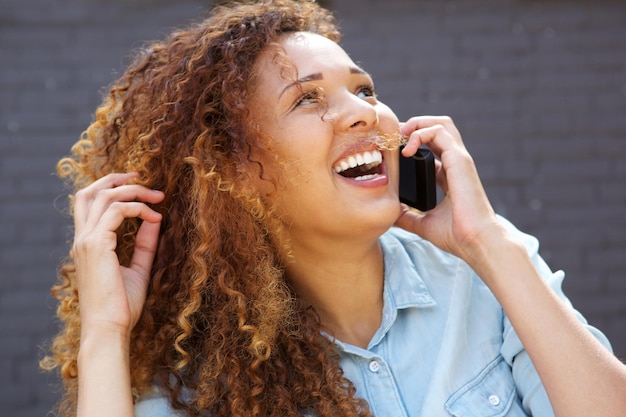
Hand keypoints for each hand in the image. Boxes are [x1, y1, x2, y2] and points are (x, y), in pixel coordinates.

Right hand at [72, 172, 163, 337]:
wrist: (110, 328)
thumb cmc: (122, 306)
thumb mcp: (138, 268)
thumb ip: (145, 244)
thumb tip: (155, 220)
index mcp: (87, 244)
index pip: (90, 204)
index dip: (112, 189)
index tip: (142, 190)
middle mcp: (82, 239)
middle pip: (89, 192)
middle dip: (116, 179)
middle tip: (142, 177)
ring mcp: (86, 241)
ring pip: (104, 196)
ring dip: (133, 191)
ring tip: (158, 196)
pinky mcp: (96, 245)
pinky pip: (116, 211)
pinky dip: (138, 209)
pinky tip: (155, 217)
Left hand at [394, 116, 504, 261]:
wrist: (476, 242)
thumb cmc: (456, 236)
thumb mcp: (423, 223)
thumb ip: (407, 216)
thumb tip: (389, 214)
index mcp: (449, 175)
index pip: (432, 147)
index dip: (411, 142)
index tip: (391, 150)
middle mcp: (455, 164)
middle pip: (438, 128)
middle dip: (415, 125)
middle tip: (394, 137)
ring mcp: (459, 160)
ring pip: (441, 124)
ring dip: (417, 123)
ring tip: (400, 136)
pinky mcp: (459, 160)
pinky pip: (439, 132)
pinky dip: (420, 133)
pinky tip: (407, 150)